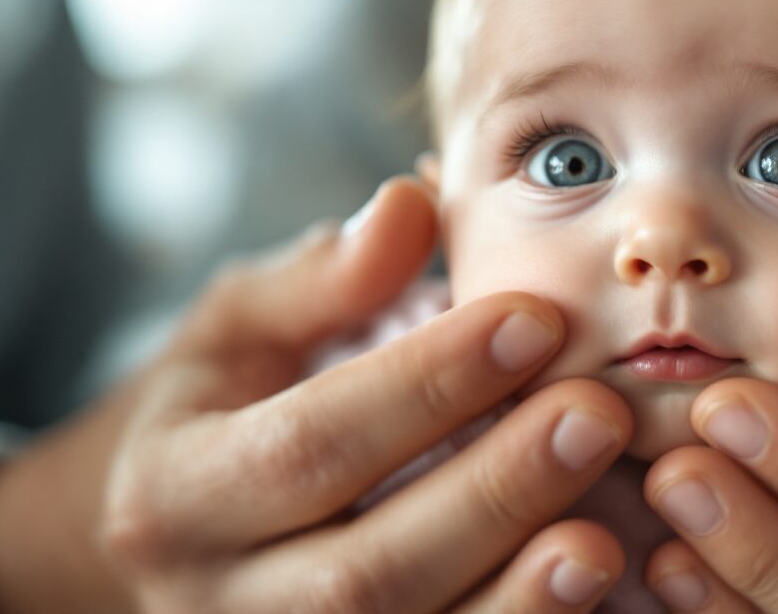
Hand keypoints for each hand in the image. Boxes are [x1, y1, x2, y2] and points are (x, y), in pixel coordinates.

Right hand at [0, 178, 631, 613]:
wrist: (173, 541)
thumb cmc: (217, 410)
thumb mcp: (237, 331)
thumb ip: (321, 279)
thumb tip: (411, 202)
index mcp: (174, 493)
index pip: (310, 444)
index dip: (428, 386)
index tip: (535, 320)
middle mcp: (216, 600)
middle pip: (361, 573)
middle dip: (489, 494)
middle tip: (597, 415)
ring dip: (512, 599)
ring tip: (604, 536)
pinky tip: (585, 595)